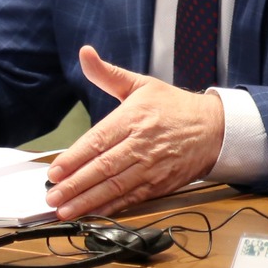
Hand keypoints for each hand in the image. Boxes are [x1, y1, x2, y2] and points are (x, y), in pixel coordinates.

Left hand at [43, 46, 223, 217]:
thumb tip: (86, 54)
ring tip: (65, 210)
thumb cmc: (174, 107)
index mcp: (135, 117)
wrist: (215, 128)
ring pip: (116, 186)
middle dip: (75, 185)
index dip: (74, 159)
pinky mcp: (160, 183)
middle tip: (51, 197)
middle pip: (104, 167)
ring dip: (88, 201)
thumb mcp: (142, 84)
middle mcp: (143, 142)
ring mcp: (153, 165)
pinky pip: (132, 197)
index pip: (98, 140)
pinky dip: (111, 207)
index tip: (54, 171)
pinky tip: (93, 213)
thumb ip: (108, 74)